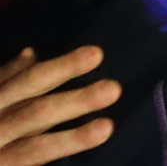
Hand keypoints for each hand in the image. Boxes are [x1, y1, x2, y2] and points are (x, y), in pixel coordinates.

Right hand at [0, 46, 120, 165]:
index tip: (98, 54)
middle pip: (34, 112)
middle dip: (74, 102)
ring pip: (34, 149)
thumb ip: (4, 78)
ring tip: (107, 127)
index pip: (28, 81)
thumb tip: (31, 53)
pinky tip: (81, 161)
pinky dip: (58, 157)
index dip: (61, 68)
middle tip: (114, 89)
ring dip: (71, 140)